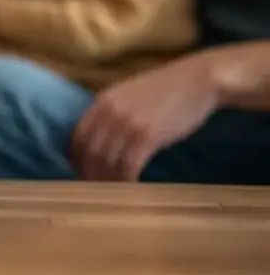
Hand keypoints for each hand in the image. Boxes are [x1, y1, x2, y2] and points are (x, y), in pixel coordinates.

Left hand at [71, 53, 220, 180]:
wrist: (197, 80)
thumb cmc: (166, 91)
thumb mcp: (128, 96)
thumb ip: (111, 113)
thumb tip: (100, 140)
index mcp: (102, 101)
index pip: (78, 136)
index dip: (77, 158)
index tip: (82, 172)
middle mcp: (110, 111)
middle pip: (90, 151)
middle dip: (90, 173)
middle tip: (96, 190)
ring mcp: (128, 123)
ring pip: (107, 160)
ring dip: (108, 180)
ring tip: (113, 194)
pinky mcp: (148, 135)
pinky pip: (129, 165)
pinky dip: (127, 180)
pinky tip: (131, 187)